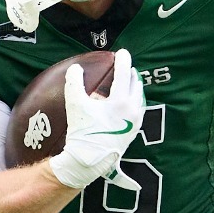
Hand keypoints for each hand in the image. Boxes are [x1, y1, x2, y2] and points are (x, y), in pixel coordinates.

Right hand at [53, 49, 145, 190]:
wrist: (89, 161)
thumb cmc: (82, 133)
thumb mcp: (75, 105)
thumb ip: (74, 83)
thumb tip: (75, 68)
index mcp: (121, 102)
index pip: (124, 74)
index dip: (122, 60)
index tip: (121, 52)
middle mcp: (132, 110)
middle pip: (135, 84)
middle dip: (130, 72)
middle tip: (124, 65)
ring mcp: (135, 122)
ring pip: (139, 97)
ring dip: (134, 86)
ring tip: (129, 80)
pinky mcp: (134, 131)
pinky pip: (139, 109)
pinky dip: (135, 100)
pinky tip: (129, 101)